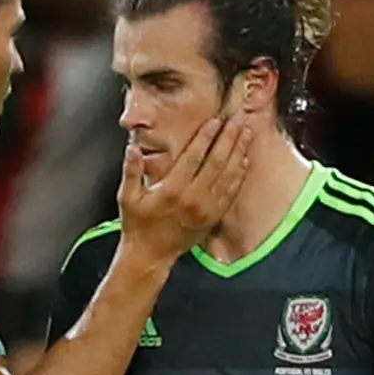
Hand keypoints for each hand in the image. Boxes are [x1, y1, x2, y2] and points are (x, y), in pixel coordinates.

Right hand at [116, 113, 251, 264]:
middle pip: (216, 162)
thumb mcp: (127, 197)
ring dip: (238, 152)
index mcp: (172, 189)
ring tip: (246, 133)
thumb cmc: (137, 224)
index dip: (206, 137)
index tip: (216, 120)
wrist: (150, 255)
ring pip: (228, 175)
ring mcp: (206, 209)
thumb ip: (132, 171)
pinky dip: (239, 175)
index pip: (194, 157)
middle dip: (229, 138)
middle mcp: (193, 198)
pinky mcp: (213, 217)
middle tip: (238, 119)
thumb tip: (132, 148)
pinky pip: (231, 193)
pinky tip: (244, 160)